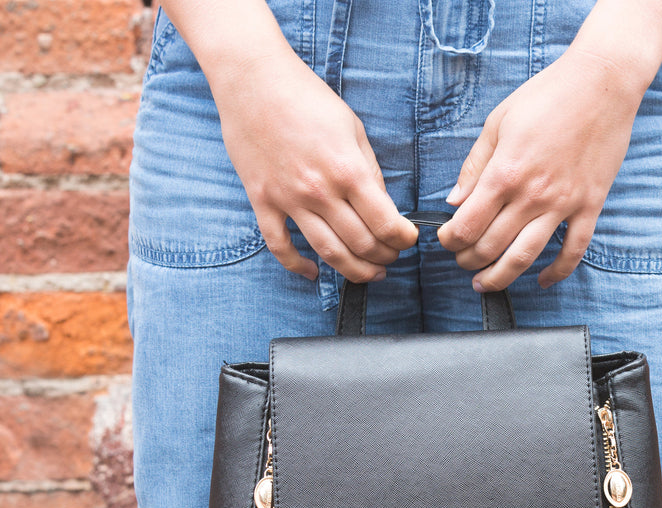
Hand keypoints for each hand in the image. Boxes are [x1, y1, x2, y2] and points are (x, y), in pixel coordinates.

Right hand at [211, 50, 417, 282]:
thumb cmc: (307, 98)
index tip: (408, 240)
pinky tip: (313, 272)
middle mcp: (320, 191)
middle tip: (391, 257)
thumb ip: (370, 170)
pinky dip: (297, 266)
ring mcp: (288, 199)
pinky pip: (279, 245)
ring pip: (327, 252)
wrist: (254, 80)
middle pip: (361, 244)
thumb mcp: (353, 128)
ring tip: (368, 273)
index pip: (386, 223)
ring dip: (354, 271)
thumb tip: (383, 205)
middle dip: (384, 257)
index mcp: (348, 170)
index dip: (403, 239)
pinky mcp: (262, 200)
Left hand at [435, 46, 641, 291]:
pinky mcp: (590, 205)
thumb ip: (474, 167)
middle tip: (461, 260)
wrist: (602, 83)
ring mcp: (564, 204)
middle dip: (468, 260)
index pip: (467, 225)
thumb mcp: (498, 123)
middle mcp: (532, 195)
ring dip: (501, 277)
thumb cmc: (547, 95)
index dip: (450, 240)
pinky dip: (558, 272)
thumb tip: (454, 202)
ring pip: (526, 257)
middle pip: (491, 247)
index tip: (446, 240)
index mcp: (504, 173)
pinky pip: (574, 250)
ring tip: (486, 284)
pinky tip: (543, 280)